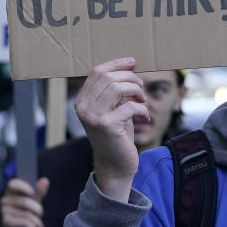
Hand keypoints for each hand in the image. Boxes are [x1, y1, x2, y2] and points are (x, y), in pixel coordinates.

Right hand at [1, 177, 49, 226]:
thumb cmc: (26, 213)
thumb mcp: (34, 201)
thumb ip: (39, 192)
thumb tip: (45, 180)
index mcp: (11, 192)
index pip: (12, 183)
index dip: (22, 186)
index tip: (32, 191)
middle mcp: (5, 200)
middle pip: (24, 201)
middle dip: (37, 209)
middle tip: (41, 214)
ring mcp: (4, 211)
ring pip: (26, 213)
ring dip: (36, 220)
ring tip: (39, 225)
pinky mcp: (5, 221)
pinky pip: (23, 221)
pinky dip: (32, 225)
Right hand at [74, 57, 147, 200]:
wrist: (116, 165)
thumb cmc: (117, 134)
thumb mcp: (112, 108)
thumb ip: (114, 90)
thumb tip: (128, 65)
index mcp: (82, 100)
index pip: (97, 72)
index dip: (116, 64)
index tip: (133, 61)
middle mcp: (83, 107)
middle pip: (108, 77)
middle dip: (130, 78)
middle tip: (141, 88)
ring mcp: (93, 117)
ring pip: (118, 88)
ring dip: (136, 91)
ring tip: (142, 101)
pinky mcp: (107, 126)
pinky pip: (130, 106)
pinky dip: (142, 110)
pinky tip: (144, 118)